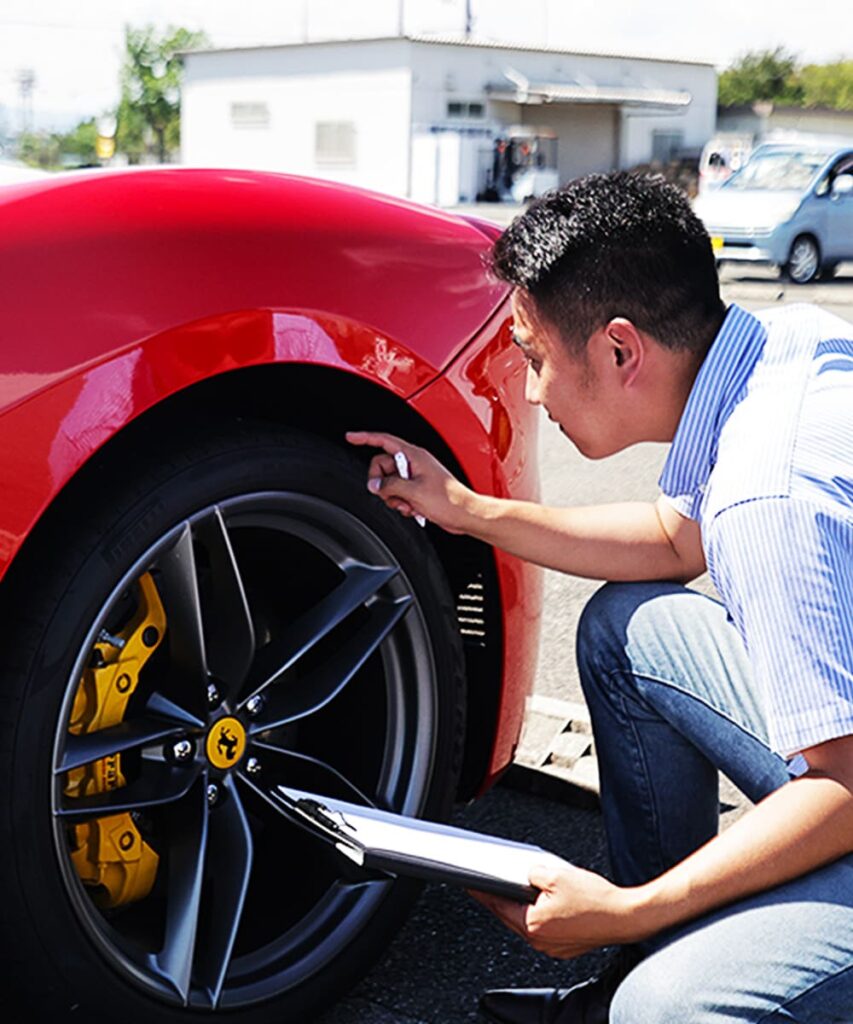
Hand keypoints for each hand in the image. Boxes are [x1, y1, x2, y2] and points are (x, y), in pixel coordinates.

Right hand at [345, 431, 476, 534]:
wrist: (464, 514)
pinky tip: (413, 508)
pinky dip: (401, 502)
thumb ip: (389, 485)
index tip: (350, 437)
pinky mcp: (418, 489)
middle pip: (382, 466)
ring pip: (389, 482)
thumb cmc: (449, 500)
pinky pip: (398, 492)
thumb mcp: (414, 492)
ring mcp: (416, 476)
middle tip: (391, 495)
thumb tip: (374, 484)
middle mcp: (414, 463)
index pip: (384, 440)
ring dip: (393, 496)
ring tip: (407, 504)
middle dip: (382, 483)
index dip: (365, 438)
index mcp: (414, 455)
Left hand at [471, 861, 642, 959]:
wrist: (625, 917)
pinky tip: (547, 901)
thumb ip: (532, 872)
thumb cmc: (596, 899)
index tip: (471, 884)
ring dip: (524, 907)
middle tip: (493, 883)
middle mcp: (540, 940)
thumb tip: (526, 875)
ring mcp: (553, 946)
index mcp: (533, 924)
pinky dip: (541, 915)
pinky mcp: (565, 946)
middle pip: (511, 917)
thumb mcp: (556, 873)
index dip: (483, 893)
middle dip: (503, 899)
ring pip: (528, 923)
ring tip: (524, 888)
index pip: (498, 906)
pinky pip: (544, 928)